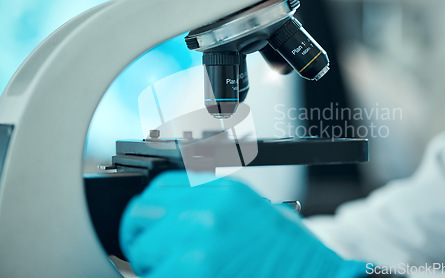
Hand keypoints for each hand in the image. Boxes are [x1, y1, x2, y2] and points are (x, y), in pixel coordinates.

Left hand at [120, 171, 365, 277]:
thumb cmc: (291, 257)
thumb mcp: (253, 214)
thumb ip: (211, 208)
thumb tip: (173, 219)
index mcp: (224, 192)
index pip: (158, 189)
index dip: (150, 213)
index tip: (149, 229)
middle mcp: (209, 210)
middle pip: (140, 216)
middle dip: (142, 240)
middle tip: (155, 258)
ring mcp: (201, 242)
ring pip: (144, 254)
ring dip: (155, 269)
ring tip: (183, 274)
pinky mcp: (196, 273)